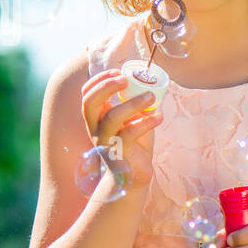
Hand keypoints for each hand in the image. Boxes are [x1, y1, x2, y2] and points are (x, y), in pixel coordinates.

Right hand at [80, 68, 163, 192]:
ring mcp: (106, 142)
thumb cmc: (134, 143)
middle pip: (90, 102)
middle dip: (106, 87)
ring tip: (151, 96)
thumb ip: (135, 103)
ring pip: (112, 118)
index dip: (99, 80)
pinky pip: (130, 134)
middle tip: (125, 79)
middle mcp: (96, 128)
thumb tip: (151, 82)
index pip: (87, 94)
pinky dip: (147, 122)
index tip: (118, 72)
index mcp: (97, 118)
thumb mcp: (132, 119)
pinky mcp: (119, 154)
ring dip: (133, 103)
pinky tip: (159, 117)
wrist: (134, 175)